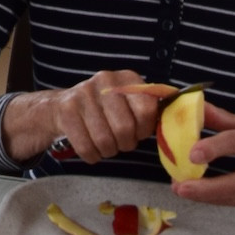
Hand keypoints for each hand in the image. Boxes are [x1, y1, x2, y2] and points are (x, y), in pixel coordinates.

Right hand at [0, 70, 164, 163]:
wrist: (62, 107)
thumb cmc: (104, 111)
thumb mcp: (128, 104)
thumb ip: (149, 111)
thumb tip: (172, 126)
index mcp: (127, 78)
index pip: (147, 111)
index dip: (144, 129)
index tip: (138, 132)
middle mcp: (105, 80)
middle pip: (125, 129)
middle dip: (125, 144)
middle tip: (120, 141)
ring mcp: (84, 93)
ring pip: (105, 141)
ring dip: (108, 151)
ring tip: (106, 144)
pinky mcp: (67, 110)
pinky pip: (87, 147)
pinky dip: (92, 155)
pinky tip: (91, 147)